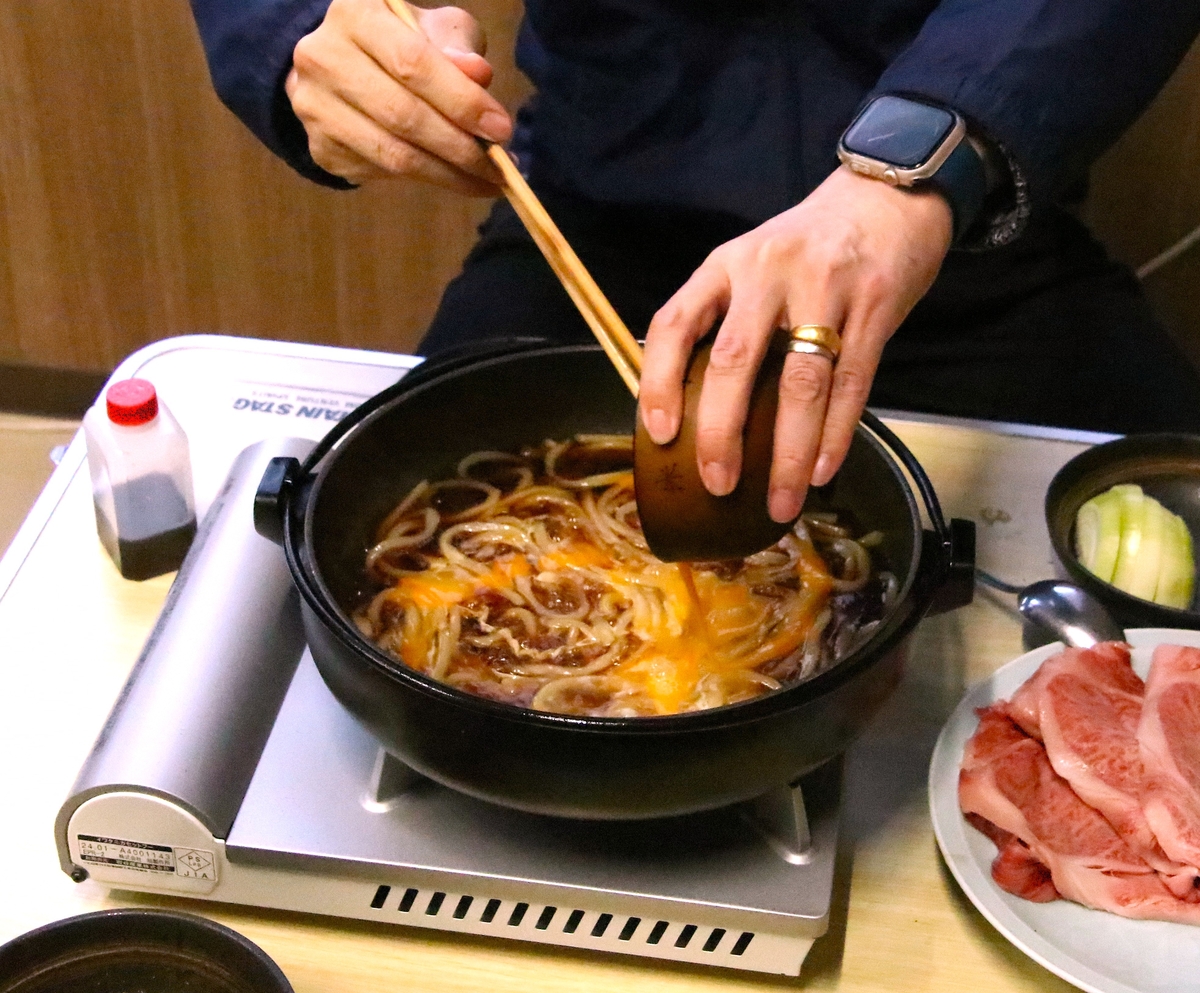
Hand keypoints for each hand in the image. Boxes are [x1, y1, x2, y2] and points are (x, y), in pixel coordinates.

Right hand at [286, 0, 512, 192]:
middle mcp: (323, 58)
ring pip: (392, 155)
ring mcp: (315, 107)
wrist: (342, 65)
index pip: (413, 64)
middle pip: (403, 116)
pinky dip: (424, 180)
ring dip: (447, 175)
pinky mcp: (320, 147)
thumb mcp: (433, 30)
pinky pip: (381, 173)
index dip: (462, 102)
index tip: (501, 129)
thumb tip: (478, 74)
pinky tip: (452, 178)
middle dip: (460, 148)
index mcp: (355, 14)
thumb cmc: (400, 42)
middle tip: (499, 167)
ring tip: (485, 181)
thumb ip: (456, 47)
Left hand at [639, 165, 952, 522]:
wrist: (887, 195)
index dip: (660, 381)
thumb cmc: (808, 245)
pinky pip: (852, 383)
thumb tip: (694, 409)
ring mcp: (826, 288)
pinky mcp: (875, 306)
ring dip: (787, 453)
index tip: (659, 433)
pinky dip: (835, 435)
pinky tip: (820, 471)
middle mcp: (769, 272)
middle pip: (735, 361)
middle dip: (722, 433)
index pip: (675, 323)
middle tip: (717, 484)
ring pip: (799, 384)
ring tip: (779, 501)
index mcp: (726, 264)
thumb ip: (724, 319)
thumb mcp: (751, 263)